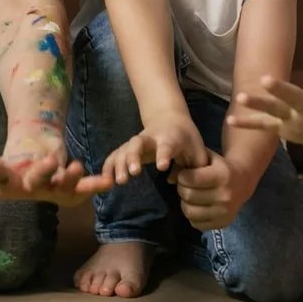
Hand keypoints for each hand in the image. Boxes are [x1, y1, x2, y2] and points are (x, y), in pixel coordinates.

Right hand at [0, 127, 99, 203]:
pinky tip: (107, 181)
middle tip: (50, 160)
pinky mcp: (71, 192)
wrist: (34, 180)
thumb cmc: (9, 175)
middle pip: (34, 184)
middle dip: (42, 172)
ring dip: (70, 178)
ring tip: (77, 165)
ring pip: (61, 187)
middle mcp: (30, 192)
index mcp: (8, 188)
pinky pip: (85, 189)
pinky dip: (95, 185)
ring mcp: (52, 192)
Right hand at [92, 112, 209, 188]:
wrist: (170, 119)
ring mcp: (138, 141)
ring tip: (119, 181)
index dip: (163, 155)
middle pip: (138, 143)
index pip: (166, 145)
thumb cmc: (186, 139)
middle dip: (134, 157)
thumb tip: (176, 181)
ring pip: (125, 148)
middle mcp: (151, 138)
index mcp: (171, 138)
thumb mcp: (198, 151)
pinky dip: (109, 166)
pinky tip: (105, 180)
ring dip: (120, 164)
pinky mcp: (128, 147)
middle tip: (133, 173)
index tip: (161, 167)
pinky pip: (115, 154)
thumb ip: (194, 168)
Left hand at [169, 149, 257, 230]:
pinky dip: (193, 215)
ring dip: (185, 203)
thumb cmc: (220, 167)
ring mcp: (224, 212)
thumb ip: (188, 162)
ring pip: (189, 212)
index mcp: (222, 176)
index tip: (184, 175)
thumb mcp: (207, 156)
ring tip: (190, 197)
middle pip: (189, 196)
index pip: (191, 179)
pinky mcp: (222, 224)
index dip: (182, 176)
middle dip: (182, 189)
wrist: (243, 182)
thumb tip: (170, 178)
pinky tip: (198, 206)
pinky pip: (196, 224)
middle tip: (186, 186)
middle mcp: (225, 195)